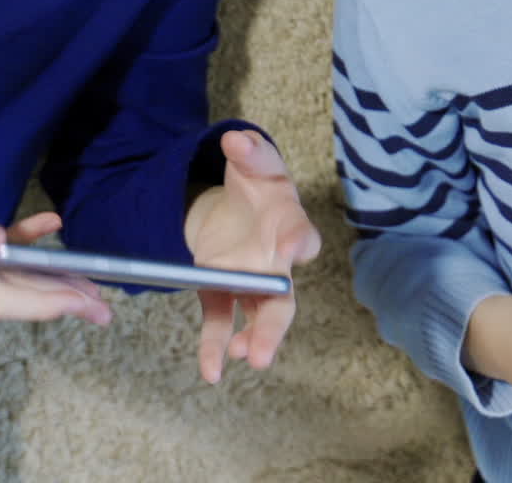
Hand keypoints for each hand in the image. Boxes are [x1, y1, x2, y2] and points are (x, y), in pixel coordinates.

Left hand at [182, 129, 320, 382]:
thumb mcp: (251, 159)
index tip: (294, 248)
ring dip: (251, 340)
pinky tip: (211, 369)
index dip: (299, 241)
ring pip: (257, 316)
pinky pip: (222, 320)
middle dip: (274, 326)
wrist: (233, 199)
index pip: (300, 234)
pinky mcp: (221, 289)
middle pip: (283, 298)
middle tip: (263, 352)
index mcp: (287, 223)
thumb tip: (236, 141)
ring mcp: (250, 281)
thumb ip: (248, 151)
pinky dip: (215, 345)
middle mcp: (275, 260)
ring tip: (240, 358)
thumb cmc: (255, 180)